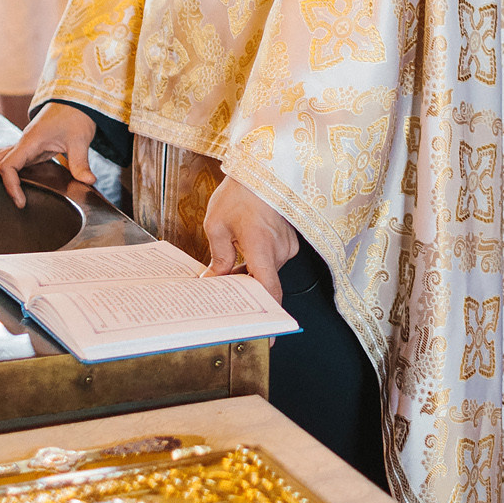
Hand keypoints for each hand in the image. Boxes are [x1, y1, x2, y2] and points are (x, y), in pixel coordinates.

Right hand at [0, 101, 95, 204]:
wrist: (75, 102)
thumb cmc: (75, 118)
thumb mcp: (81, 139)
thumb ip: (81, 162)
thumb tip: (88, 182)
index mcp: (30, 141)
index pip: (9, 166)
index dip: (10, 185)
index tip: (20, 202)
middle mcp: (20, 142)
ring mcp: (20, 144)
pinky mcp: (24, 147)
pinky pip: (0, 156)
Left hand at [203, 175, 299, 303]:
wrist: (263, 169)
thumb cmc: (240, 192)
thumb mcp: (217, 225)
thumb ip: (218, 258)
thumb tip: (213, 279)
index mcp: (262, 246)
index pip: (269, 290)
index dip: (267, 313)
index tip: (265, 332)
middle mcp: (280, 249)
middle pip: (263, 283)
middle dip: (242, 288)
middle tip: (220, 289)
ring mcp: (287, 245)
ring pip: (266, 271)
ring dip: (249, 274)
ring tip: (226, 269)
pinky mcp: (290, 241)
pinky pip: (272, 260)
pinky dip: (258, 262)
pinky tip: (241, 254)